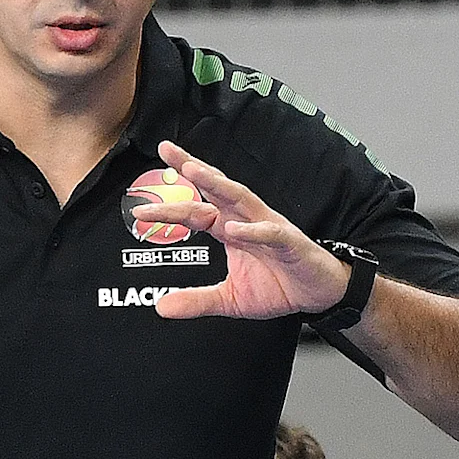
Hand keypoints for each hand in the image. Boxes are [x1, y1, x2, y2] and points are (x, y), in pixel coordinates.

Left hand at [136, 141, 351, 322]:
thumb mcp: (230, 299)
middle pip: (214, 189)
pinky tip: (234, 230)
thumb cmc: (278, 286)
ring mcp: (268, 227)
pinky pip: (271, 233)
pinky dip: (252, 231)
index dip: (169, 207)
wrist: (318, 293)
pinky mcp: (291, 243)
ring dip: (217, 184)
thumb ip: (197, 300)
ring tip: (194, 171)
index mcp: (230, 229)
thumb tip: (161, 307)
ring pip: (240, 199)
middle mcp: (246, 220)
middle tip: (165, 151)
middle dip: (190, 168)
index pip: (196, 210)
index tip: (140, 208)